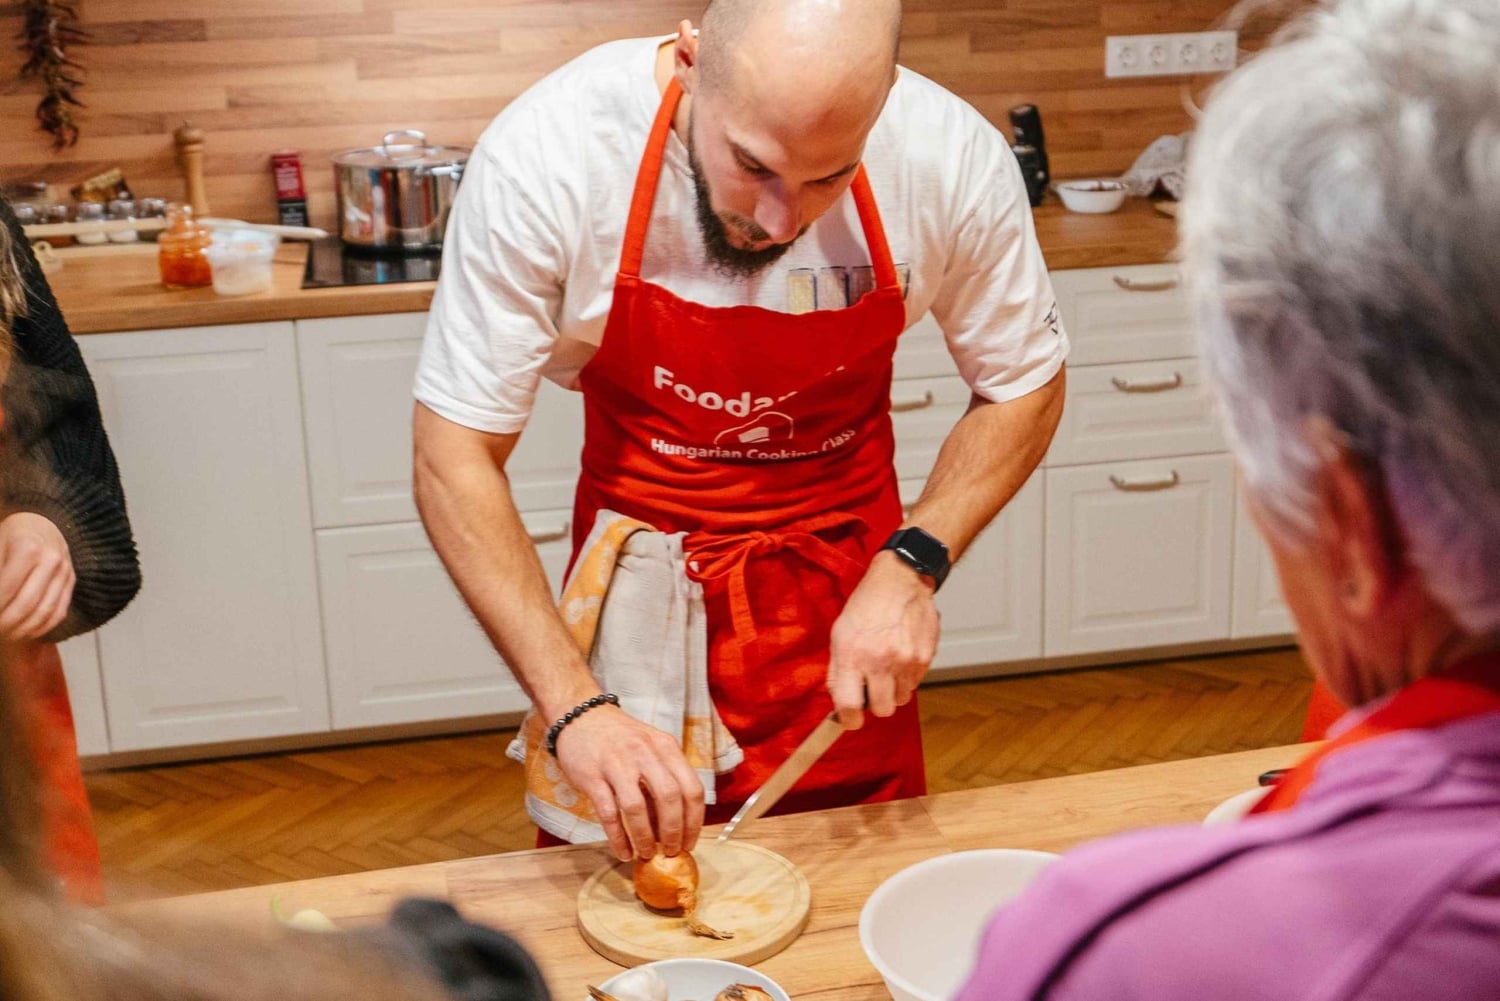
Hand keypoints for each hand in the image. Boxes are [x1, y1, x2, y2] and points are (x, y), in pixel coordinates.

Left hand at [0, 512, 73, 640]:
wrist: (44, 523)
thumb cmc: (11, 536)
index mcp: (28, 547)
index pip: (6, 588)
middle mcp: (52, 560)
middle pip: (26, 603)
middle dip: (5, 623)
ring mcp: (65, 572)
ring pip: (45, 612)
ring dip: (22, 630)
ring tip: (5, 635)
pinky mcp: (72, 583)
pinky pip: (59, 613)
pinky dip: (41, 628)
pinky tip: (24, 632)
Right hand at [553, 705, 705, 861]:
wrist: (581, 716)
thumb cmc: (621, 738)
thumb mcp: (651, 747)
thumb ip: (665, 777)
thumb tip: (676, 824)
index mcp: (666, 747)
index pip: (691, 788)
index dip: (694, 821)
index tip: (689, 843)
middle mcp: (644, 753)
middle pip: (669, 798)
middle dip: (673, 832)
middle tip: (670, 852)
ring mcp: (617, 764)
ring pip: (637, 807)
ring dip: (645, 837)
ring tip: (646, 854)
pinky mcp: (592, 775)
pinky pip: (608, 812)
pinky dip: (618, 837)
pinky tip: (623, 851)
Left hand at [827, 551, 939, 729]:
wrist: (899, 581)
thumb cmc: (866, 607)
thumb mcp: (839, 636)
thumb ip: (837, 672)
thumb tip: (839, 704)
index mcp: (852, 656)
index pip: (849, 707)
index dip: (849, 720)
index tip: (850, 719)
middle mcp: (880, 661)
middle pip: (881, 710)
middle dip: (875, 704)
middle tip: (871, 689)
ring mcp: (906, 661)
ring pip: (901, 699)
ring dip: (893, 690)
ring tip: (887, 667)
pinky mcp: (925, 657)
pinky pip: (915, 683)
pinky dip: (907, 677)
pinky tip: (901, 655)